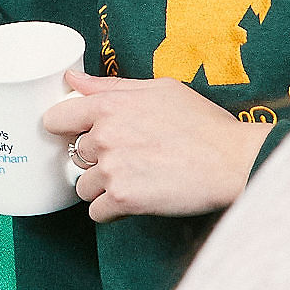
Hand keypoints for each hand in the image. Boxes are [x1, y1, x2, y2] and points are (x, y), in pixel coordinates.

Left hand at [39, 69, 272, 221]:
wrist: (234, 160)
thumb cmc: (202, 122)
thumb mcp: (158, 89)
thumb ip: (109, 85)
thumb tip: (71, 77)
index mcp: (109, 105)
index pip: (55, 119)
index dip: (65, 129)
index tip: (79, 136)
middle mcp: (104, 135)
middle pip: (74, 156)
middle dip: (95, 161)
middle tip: (129, 160)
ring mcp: (111, 168)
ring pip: (83, 187)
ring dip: (103, 188)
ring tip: (137, 180)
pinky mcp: (123, 199)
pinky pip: (97, 212)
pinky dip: (113, 211)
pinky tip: (138, 199)